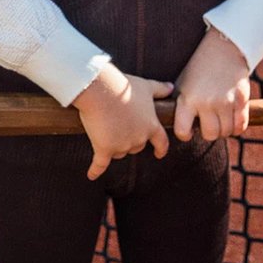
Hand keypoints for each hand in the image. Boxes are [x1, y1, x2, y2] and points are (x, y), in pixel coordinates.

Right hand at [73, 65, 172, 180]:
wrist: (101, 90)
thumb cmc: (124, 87)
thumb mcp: (146, 87)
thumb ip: (160, 90)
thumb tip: (171, 88)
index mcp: (151, 125)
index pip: (161, 141)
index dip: (160, 148)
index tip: (159, 154)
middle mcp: (139, 139)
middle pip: (136, 147)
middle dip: (129, 140)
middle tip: (118, 126)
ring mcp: (121, 145)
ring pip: (118, 152)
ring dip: (113, 146)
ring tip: (103, 131)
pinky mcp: (104, 148)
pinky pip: (100, 163)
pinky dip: (95, 170)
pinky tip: (91, 175)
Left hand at [173, 27, 250, 140]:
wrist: (223, 49)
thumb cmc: (198, 69)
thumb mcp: (182, 84)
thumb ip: (182, 105)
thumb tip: (178, 125)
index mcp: (187, 99)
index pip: (183, 131)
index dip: (185, 134)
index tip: (187, 130)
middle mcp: (206, 103)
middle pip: (210, 135)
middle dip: (208, 133)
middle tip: (208, 125)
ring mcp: (226, 102)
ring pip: (226, 132)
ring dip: (223, 130)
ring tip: (220, 121)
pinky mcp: (242, 100)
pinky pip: (241, 125)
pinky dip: (237, 127)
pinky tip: (232, 121)